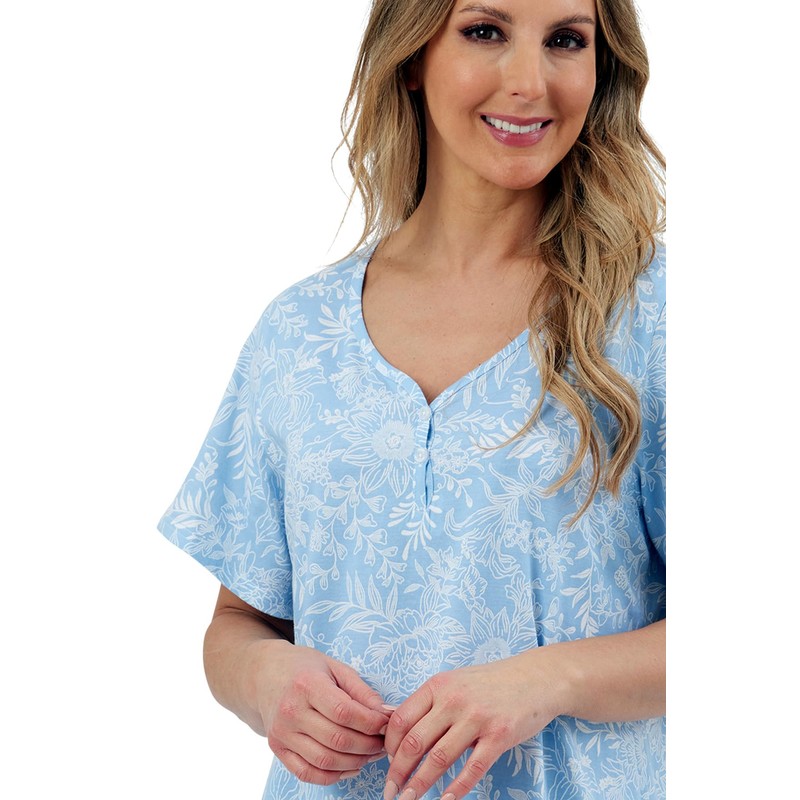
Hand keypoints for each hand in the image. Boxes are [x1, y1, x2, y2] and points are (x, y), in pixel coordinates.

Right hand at [254, 642, 389, 784]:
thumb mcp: (335, 667)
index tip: (386, 723)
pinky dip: (333, 776)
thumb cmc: (304, 668)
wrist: (265, 675)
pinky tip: (350, 766)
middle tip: (383, 742)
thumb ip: (361, 691)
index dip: (371, 722)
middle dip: (368, 745)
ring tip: (370, 754)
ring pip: (324, 761)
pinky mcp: (278, 749)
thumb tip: (387, 713)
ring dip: (355, 762)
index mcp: (307, 685)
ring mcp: (282, 733)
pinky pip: (307, 773)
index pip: (345, 712)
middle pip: (337, 739)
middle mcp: (291, 711)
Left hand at [381, 651, 564, 799]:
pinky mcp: (499, 735)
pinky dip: (457, 788)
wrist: (535, 678)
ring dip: (420, 784)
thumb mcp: (454, 682)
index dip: (390, 746)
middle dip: (398, 771)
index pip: (400, 719)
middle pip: (414, 742)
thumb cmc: (490, 683)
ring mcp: (477, 718)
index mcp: (438, 686)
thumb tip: (395, 728)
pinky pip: (473, 768)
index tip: (387, 762)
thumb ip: (429, 703)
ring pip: (439, 759)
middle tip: (391, 790)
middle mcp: (454, 700)